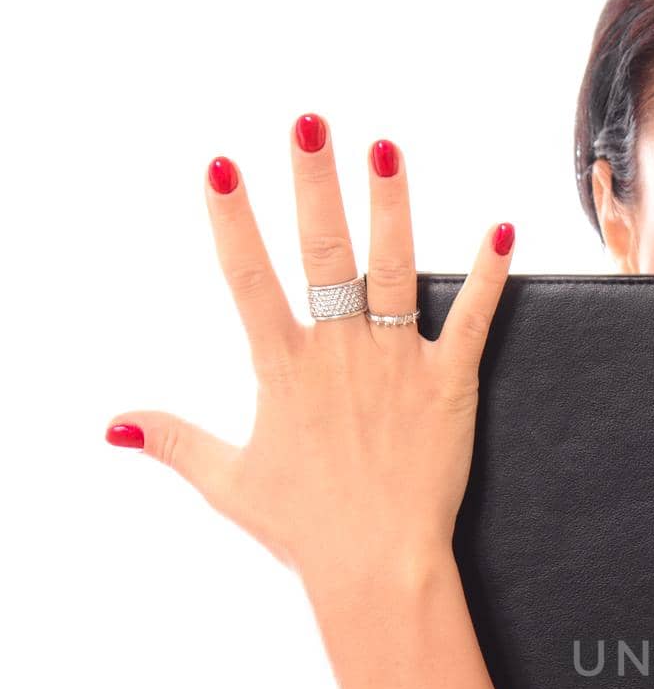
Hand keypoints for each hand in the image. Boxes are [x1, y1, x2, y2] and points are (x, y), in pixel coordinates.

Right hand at [103, 112, 515, 599]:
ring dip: (392, 206)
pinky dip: (491, 275)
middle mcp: (338, 355)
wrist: (378, 566)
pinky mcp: (447, 386)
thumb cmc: (306, 530)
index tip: (217, 165)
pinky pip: (473, 320)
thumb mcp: (228, 483)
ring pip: (393, 270)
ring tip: (386, 148)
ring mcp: (395, 365)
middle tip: (310, 122)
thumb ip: (175, 442)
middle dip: (315, 183)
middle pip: (324, 254)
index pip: (248, 280)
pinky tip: (503, 227)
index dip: (232, 222)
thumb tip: (114, 425)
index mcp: (283, 370)